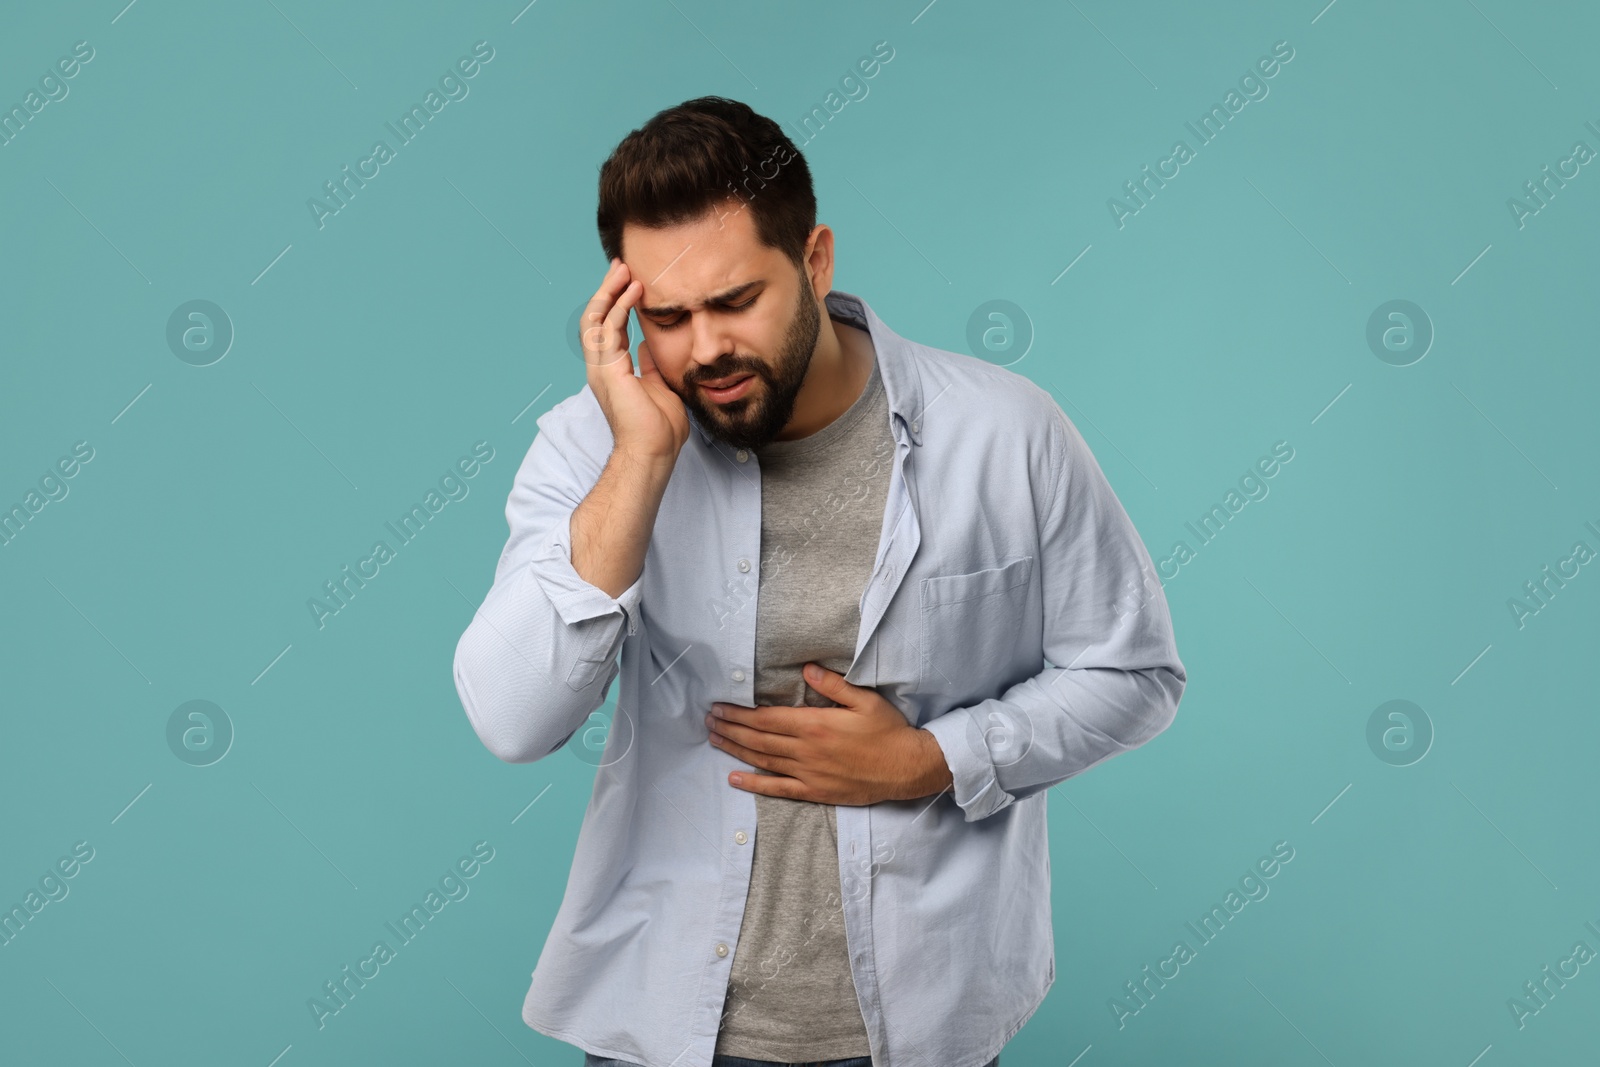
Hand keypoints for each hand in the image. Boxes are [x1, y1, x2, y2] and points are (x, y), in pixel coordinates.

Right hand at [581, 257, 688, 463]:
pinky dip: (619, 307)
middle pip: (596, 318)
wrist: (653, 453)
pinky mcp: (608, 370)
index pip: (608, 328)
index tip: (631, 282)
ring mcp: (601, 368)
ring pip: (596, 319)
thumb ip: (649, 365)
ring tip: (624, 270)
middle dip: (608, 290)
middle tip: (622, 266)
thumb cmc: (658, 430)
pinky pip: (608, 329)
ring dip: (609, 292)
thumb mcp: (658, 387)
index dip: (617, 304)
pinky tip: (632, 291)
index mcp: (612, 371)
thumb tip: (647, 347)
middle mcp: (601, 367)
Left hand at [704, 663, 953, 804]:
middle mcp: (806, 750)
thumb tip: (807, 669)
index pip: (766, 718)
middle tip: (709, 721)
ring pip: (763, 761)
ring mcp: (809, 773)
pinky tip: (734, 779)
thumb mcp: (865, 699)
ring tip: (715, 740)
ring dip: (735, 751)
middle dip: (730, 729)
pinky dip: (753, 784)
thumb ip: (834, 685)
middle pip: (758, 739)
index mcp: (815, 724)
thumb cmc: (888, 731)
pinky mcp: (815, 791)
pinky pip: (778, 789)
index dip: (740, 713)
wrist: (908, 768)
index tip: (720, 707)